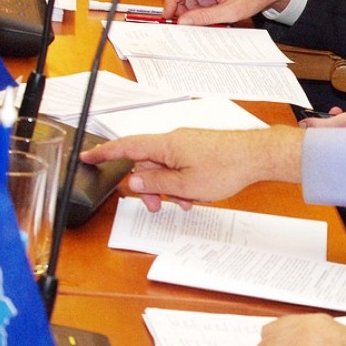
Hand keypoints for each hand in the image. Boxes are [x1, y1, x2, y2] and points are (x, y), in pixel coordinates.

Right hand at [80, 126, 303, 210]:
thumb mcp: (185, 184)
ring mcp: (189, 143)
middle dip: (149, 186)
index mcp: (165, 145)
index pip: (126, 147)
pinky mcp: (202, 148)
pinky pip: (182, 164)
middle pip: (147, 162)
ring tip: (185, 202)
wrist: (258, 156)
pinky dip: (183, 180)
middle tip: (156, 205)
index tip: (87, 157)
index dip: (104, 153)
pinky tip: (196, 195)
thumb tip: (133, 180)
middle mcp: (175, 140)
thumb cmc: (227, 167)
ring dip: (170, 187)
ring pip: (166, 166)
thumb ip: (156, 183)